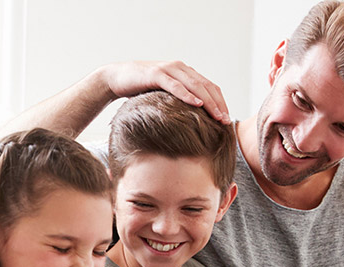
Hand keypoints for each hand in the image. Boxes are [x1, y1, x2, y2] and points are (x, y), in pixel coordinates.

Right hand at [93, 61, 229, 122]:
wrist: (116, 78)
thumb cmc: (140, 90)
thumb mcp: (164, 96)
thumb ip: (178, 101)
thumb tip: (193, 121)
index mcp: (185, 73)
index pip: (210, 87)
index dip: (220, 102)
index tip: (227, 120)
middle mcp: (180, 68)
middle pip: (206, 86)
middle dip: (218, 104)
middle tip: (226, 121)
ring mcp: (168, 69)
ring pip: (195, 85)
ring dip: (208, 102)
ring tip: (217, 116)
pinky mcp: (156, 74)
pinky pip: (175, 85)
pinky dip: (187, 95)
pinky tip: (196, 104)